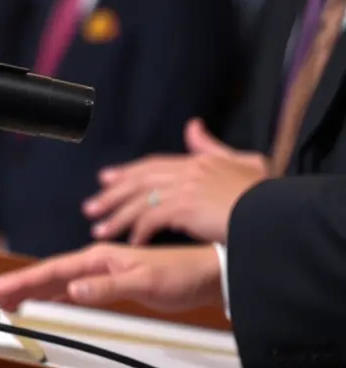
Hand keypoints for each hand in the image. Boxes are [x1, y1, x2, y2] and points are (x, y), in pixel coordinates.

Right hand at [0, 243, 222, 312]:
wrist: (209, 273)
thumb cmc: (182, 274)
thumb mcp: (143, 281)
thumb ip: (106, 287)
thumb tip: (72, 290)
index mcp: (98, 258)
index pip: (51, 270)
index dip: (21, 281)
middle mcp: (96, 262)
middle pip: (46, 274)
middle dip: (16, 283)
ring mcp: (101, 271)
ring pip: (56, 280)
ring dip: (30, 288)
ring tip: (7, 297)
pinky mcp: (110, 282)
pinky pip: (71, 287)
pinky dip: (52, 293)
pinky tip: (45, 299)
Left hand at [85, 119, 266, 243]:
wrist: (276, 214)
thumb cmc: (265, 194)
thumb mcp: (244, 162)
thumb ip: (213, 147)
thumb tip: (192, 125)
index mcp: (198, 161)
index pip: (152, 165)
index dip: (127, 173)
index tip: (105, 179)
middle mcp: (187, 171)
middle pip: (139, 181)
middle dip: (112, 195)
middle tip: (91, 207)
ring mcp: (185, 189)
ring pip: (139, 201)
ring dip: (117, 217)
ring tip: (100, 230)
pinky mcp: (185, 207)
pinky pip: (152, 219)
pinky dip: (140, 230)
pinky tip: (132, 242)